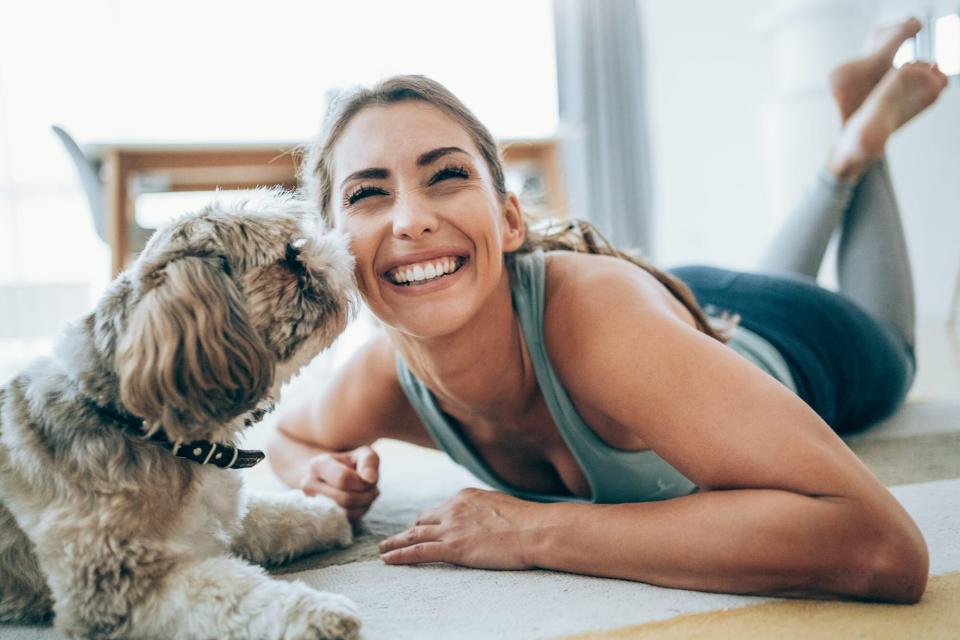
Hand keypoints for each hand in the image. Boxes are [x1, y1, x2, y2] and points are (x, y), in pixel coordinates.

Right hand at [299, 445, 379, 522]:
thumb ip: (369, 462)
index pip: (344, 479)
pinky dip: (358, 513)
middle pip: (344, 498)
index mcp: (318, 465)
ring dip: (364, 505)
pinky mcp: (319, 516)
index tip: (370, 479)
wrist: (332, 475)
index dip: (363, 482)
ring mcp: (311, 503)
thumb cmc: (351, 464)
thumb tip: (370, 479)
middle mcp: (309, 484)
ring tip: (367, 494)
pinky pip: (344, 521)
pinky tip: (360, 503)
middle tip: (373, 489)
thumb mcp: (363, 455)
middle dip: (366, 495)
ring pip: (344, 513)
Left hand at [377, 488, 535, 569]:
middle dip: (408, 530)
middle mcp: (453, 509)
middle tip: (395, 539)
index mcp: (465, 497)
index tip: (419, 527)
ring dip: (395, 542)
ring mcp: (451, 528)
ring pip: (413, 535)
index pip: (439, 510)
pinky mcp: (452, 548)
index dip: (427, 520)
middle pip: (422, 520)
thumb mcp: (501, 506)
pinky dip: (399, 555)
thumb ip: (485, 510)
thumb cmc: (528, 522)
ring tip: (382, 549)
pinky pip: (418, 551)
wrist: (534, 530)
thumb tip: (486, 518)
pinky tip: (388, 559)